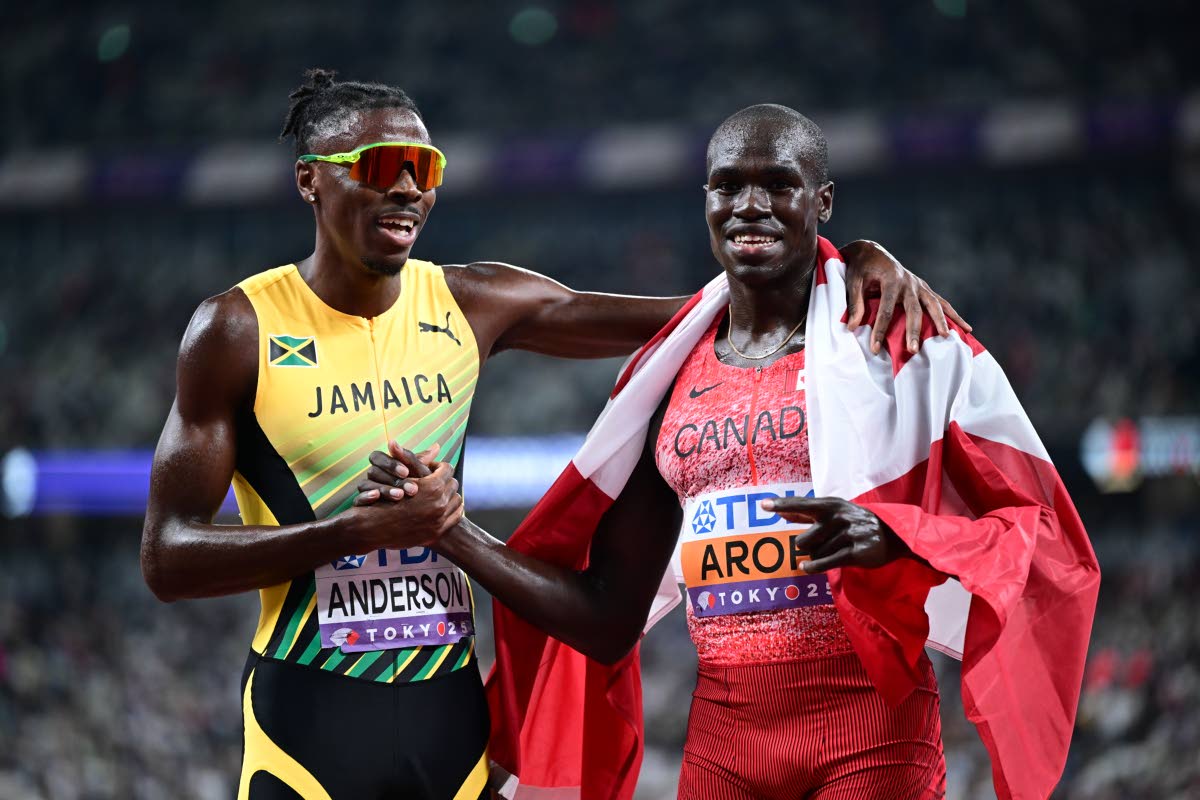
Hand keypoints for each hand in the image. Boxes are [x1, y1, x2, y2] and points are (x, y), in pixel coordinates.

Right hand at [345, 446, 461, 549]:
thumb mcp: (400, 476)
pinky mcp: (438, 531)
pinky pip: (456, 516)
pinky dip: (451, 510)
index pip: (447, 469)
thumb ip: (416, 460)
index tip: (432, 471)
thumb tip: (435, 445)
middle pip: (454, 484)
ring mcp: (439, 519)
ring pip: (457, 500)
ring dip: (449, 496)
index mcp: (432, 487)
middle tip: (435, 482)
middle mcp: (439, 503)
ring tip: (438, 495)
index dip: (439, 467)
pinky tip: (442, 507)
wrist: (374, 528)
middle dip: (445, 481)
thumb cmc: (383, 498)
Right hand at [353, 441, 438, 504]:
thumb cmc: (416, 493)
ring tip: (400, 496)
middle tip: (410, 488)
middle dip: (392, 479)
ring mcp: (365, 489)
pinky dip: (366, 497)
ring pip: (366, 485)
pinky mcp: (361, 505)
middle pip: (373, 471)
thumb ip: (422, 463)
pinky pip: (358, 499)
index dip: (391, 463)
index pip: (378, 457)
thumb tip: (437, 447)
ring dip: (384, 489)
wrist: (409, 519)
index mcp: (383, 465)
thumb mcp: (420, 478)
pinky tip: (376, 498)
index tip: (406, 471)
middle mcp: (372, 476)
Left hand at [761, 496, 909, 573]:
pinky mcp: (855, 552)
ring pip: (815, 553)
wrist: (891, 535)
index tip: (763, 505)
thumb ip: (806, 512)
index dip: (783, 505)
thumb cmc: (854, 522)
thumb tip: (781, 511)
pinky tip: (806, 568)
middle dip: (807, 548)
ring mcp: (848, 534)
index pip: (802, 504)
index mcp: (831, 504)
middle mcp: (838, 517)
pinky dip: (814, 567)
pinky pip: (826, 562)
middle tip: (822, 545)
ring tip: (833, 551)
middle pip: (803, 540)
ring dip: (819, 557)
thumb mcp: (834, 512)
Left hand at [839, 239, 970, 354]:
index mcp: (891, 279)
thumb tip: (852, 327)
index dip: (880, 329)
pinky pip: (941, 302)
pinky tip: (966, 328)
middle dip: (914, 330)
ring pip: (933, 304)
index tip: (875, 348)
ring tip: (946, 338)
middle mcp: (909, 282)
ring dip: (940, 321)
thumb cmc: (860, 267)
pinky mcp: (924, 288)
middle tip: (913, 349)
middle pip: (914, 309)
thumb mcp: (852, 281)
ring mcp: (919, 285)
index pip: (886, 309)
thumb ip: (854, 303)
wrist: (872, 251)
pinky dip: (953, 315)